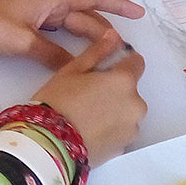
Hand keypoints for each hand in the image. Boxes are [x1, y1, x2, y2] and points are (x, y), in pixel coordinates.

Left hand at [0, 0, 144, 68]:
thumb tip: (79, 68)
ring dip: (87, 41)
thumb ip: (52, 54)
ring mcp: (34, 17)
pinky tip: (74, 62)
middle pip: (83, 17)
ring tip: (106, 58)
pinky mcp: (23, 30)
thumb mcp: (22, 41)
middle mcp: (46, 5)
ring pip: (69, 28)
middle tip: (123, 52)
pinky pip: (54, 37)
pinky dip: (67, 48)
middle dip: (104, 31)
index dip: (116, 6)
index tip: (138, 14)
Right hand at [32, 28, 146, 165]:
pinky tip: (88, 130)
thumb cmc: (57, 103)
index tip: (105, 68)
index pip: (136, 62)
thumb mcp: (72, 70)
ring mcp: (132, 128)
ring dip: (114, 110)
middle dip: (114, 89)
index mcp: (123, 81)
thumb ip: (97, 52)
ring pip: (127, 111)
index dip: (121, 62)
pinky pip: (121, 131)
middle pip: (130, 89)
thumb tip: (113, 37)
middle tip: (87, 94)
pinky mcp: (124, 147)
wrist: (49, 144)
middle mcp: (135, 104)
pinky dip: (110, 129)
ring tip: (86, 115)